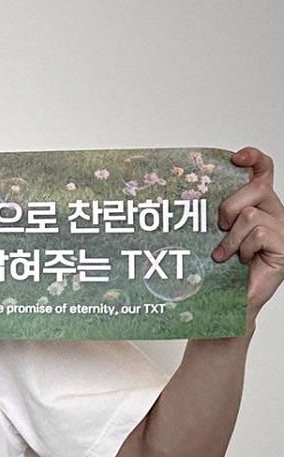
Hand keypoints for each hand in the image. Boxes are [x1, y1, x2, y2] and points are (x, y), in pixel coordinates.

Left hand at [213, 147, 283, 320]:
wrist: (230, 298)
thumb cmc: (220, 265)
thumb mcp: (212, 232)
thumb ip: (211, 212)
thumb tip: (182, 192)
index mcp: (258, 203)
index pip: (263, 170)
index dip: (254, 158)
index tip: (236, 157)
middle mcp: (273, 211)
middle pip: (255, 188)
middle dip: (229, 207)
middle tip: (220, 227)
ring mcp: (281, 228)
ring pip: (251, 215)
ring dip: (231, 237)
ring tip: (227, 253)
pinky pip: (259, 234)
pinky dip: (242, 248)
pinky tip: (241, 260)